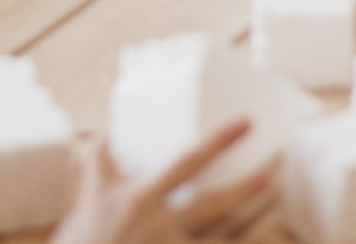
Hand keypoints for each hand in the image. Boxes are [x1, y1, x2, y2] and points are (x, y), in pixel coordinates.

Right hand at [49, 122, 271, 243]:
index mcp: (139, 200)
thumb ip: (100, 169)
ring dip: (243, 227)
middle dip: (243, 188)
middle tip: (269, 173)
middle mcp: (158, 226)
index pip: (186, 163)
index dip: (218, 142)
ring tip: (266, 214)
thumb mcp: (86, 203)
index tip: (245, 124)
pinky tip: (245, 241)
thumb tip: (106, 135)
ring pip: (214, 238)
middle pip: (212, 205)